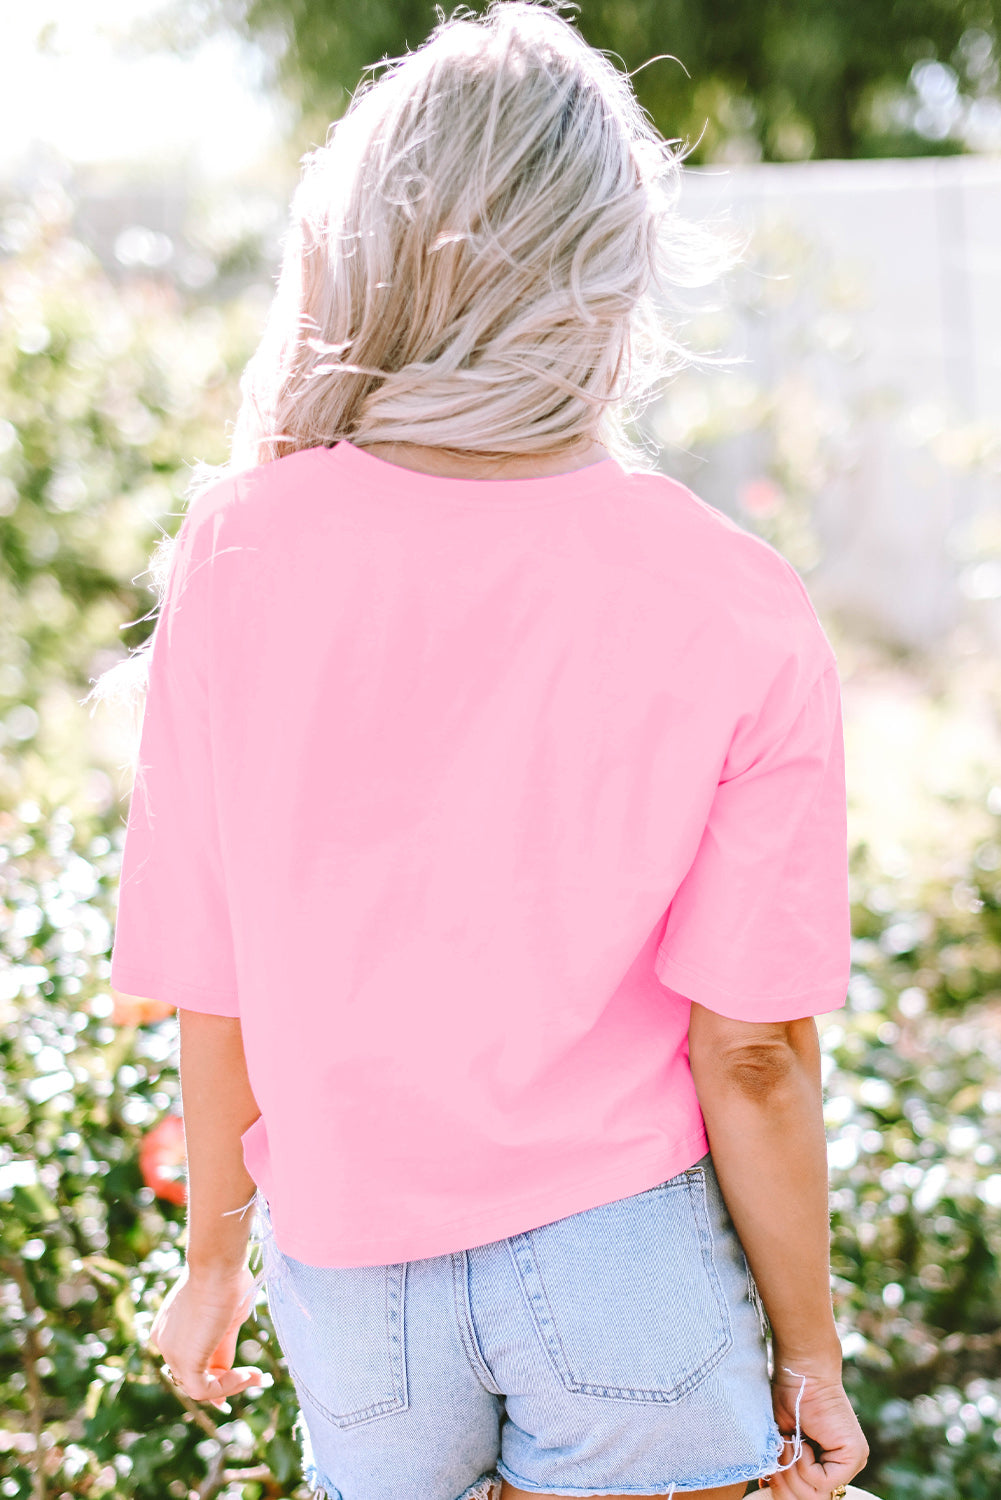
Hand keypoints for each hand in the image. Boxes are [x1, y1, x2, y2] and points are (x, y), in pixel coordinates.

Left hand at [149, 1262, 263, 1408]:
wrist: (218, 1265)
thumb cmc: (225, 1280)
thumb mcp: (226, 1317)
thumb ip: (223, 1343)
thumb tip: (233, 1369)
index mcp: (170, 1327)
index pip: (191, 1358)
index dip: (216, 1373)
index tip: (242, 1375)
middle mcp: (164, 1342)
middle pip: (194, 1373)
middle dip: (224, 1382)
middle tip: (252, 1378)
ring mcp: (171, 1354)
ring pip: (198, 1386)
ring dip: (230, 1385)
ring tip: (255, 1376)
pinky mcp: (184, 1362)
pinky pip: (204, 1390)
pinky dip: (227, 1388)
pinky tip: (247, 1375)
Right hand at [760, 1362, 868, 1497]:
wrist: (801, 1371)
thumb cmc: (788, 1397)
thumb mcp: (781, 1441)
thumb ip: (781, 1466)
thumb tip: (765, 1489)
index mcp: (830, 1462)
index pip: (810, 1496)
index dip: (784, 1490)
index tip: (767, 1476)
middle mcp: (844, 1466)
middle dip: (784, 1484)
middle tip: (775, 1456)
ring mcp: (853, 1461)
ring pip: (816, 1495)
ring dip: (791, 1471)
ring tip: (787, 1443)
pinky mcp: (854, 1455)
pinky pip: (822, 1481)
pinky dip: (803, 1464)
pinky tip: (801, 1440)